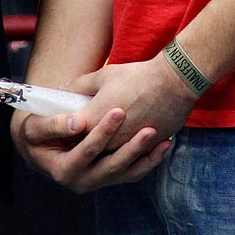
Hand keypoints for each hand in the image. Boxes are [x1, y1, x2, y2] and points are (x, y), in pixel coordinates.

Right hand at [12, 105, 170, 193]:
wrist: (42, 146)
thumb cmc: (37, 132)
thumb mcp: (35, 127)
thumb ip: (55, 123)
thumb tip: (78, 122)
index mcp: (63, 170)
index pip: (87, 150)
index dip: (102, 132)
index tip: (118, 111)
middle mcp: (82, 181)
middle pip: (111, 166)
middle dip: (131, 147)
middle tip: (148, 128)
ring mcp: (97, 181)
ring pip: (125, 173)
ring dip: (144, 156)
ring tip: (161, 138)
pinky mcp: (110, 177)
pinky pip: (133, 173)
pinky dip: (149, 161)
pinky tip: (163, 145)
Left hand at [70, 56, 197, 151]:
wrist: (173, 83)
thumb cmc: (136, 77)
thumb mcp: (104, 75)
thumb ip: (80, 85)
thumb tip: (63, 89)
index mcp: (94, 120)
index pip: (71, 133)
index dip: (65, 132)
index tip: (62, 129)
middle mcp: (109, 140)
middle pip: (89, 149)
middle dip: (83, 144)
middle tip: (78, 139)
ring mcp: (128, 147)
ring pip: (110, 157)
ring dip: (105, 152)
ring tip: (102, 144)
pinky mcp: (145, 150)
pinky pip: (131, 159)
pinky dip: (126, 154)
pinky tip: (124, 147)